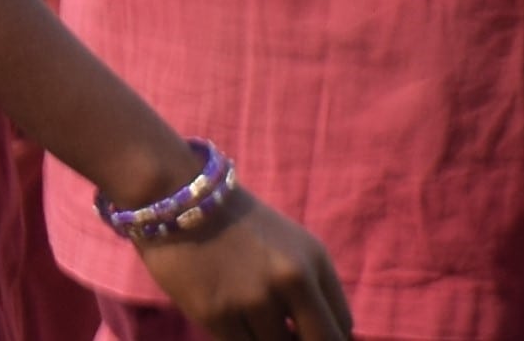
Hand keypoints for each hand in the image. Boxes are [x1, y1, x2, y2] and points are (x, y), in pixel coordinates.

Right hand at [135, 189, 353, 339]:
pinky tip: (228, 317)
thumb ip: (310, 289)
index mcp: (314, 259)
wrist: (181, 197)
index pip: (342, 326)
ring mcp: (255, 298)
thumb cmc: (238, 225)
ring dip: (264, 340)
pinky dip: (238, 340)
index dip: (327, 340)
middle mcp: (292, 279)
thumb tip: (317, 337)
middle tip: (283, 336)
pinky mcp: (219, 314)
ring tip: (248, 317)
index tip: (308, 336)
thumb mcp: (289, 246)